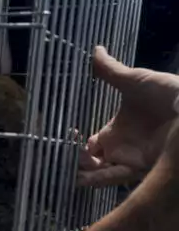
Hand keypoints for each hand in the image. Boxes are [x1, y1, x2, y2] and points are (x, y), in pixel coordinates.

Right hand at [77, 46, 178, 187]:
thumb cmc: (165, 92)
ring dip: (84, 173)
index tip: (67, 136)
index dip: (76, 144)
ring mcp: (130, 160)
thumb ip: (111, 71)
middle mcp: (120, 149)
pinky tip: (81, 178)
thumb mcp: (135, 80)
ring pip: (100, 174)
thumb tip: (96, 50)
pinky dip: (98, 180)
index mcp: (116, 132)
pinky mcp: (140, 168)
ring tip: (69, 170)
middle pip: (92, 163)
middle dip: (76, 162)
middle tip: (64, 155)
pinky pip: (115, 178)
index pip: (90, 145)